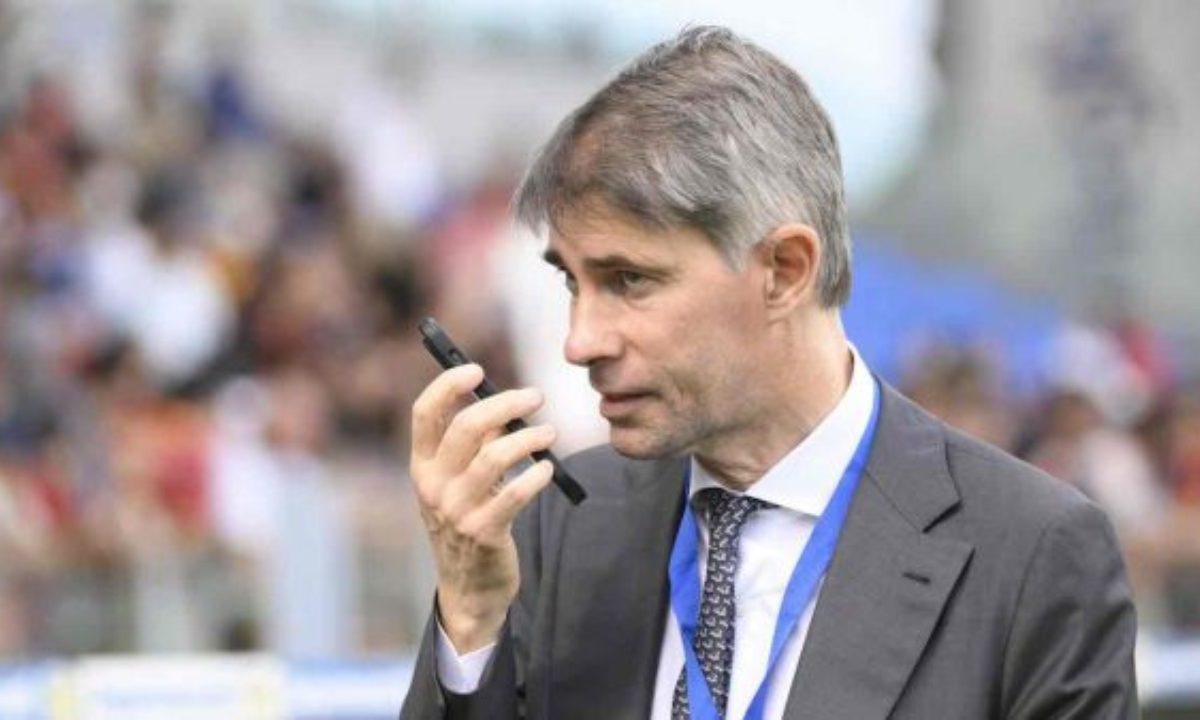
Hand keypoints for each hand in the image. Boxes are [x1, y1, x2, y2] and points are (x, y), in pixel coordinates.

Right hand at [410, 364, 557, 652]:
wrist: (469, 589)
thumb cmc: (469, 522)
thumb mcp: (459, 483)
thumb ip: (475, 447)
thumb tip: (506, 407)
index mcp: (421, 467)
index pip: (424, 413)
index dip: (447, 385)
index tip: (475, 369)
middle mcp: (433, 486)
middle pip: (465, 427)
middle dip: (505, 403)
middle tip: (535, 396)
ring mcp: (456, 511)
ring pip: (494, 456)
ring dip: (529, 437)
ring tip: (549, 432)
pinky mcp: (484, 533)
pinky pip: (515, 493)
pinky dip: (535, 475)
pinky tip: (547, 468)